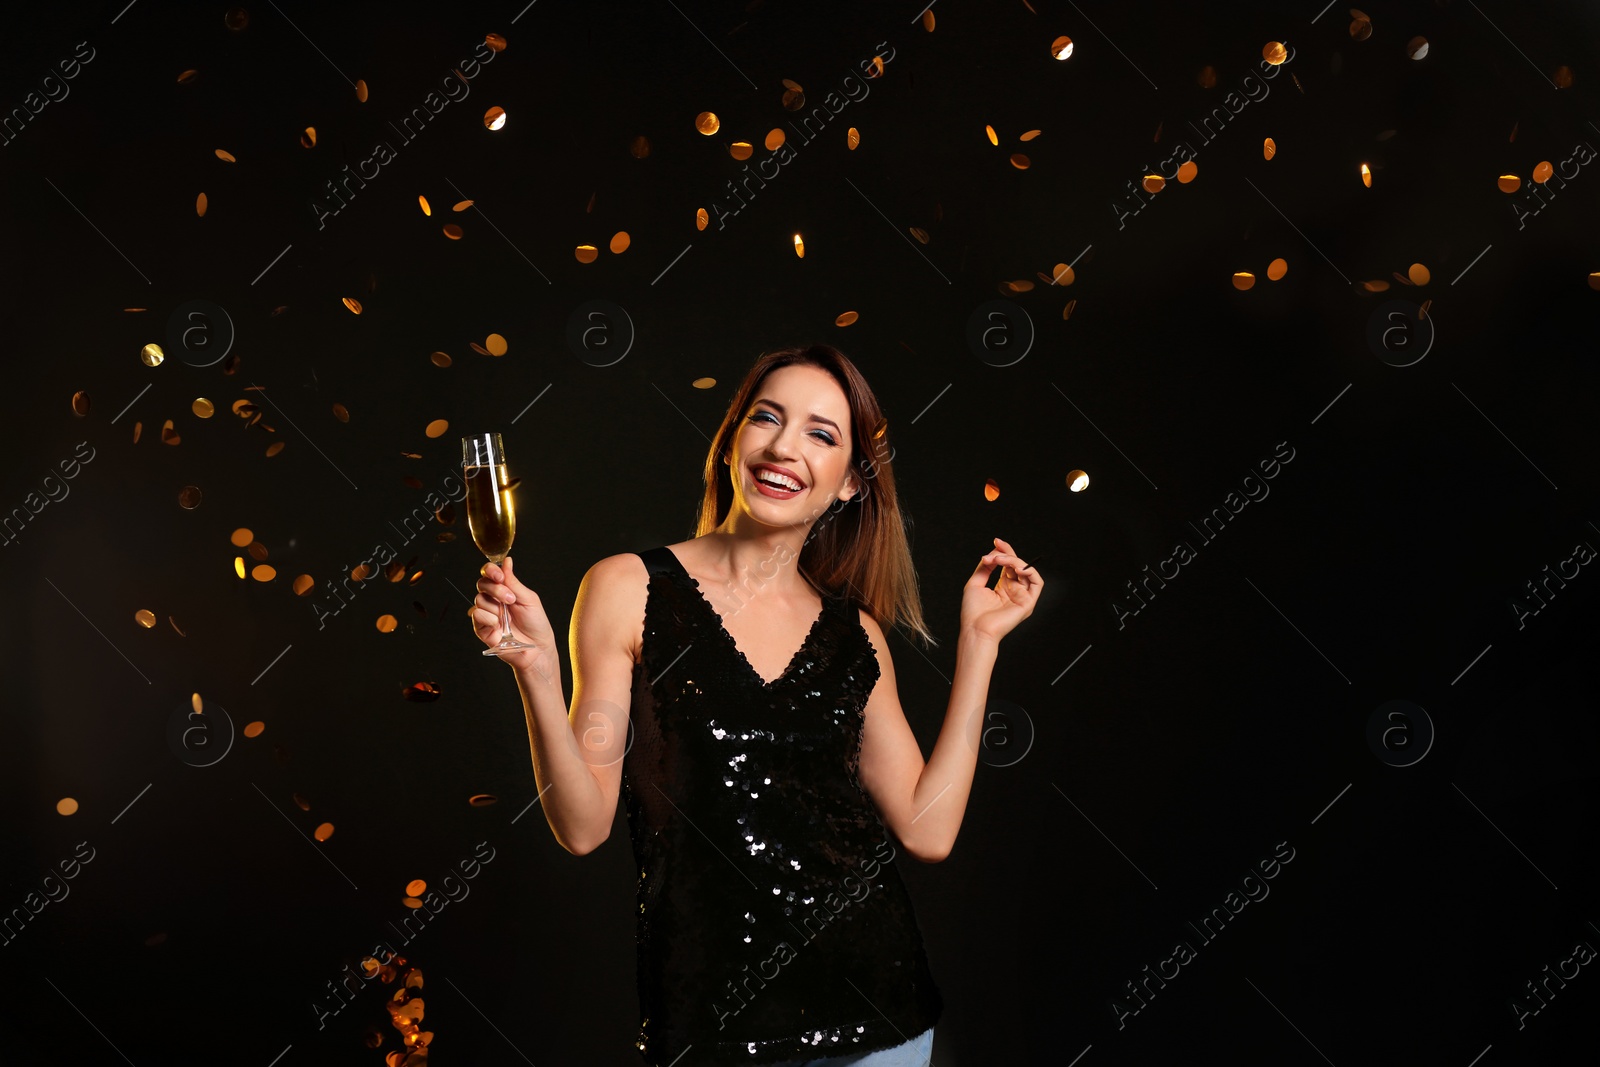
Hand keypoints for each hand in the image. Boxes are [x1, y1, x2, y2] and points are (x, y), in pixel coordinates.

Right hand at [473, 555, 558, 677]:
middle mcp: (494, 601)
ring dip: (496, 606)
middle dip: (496, 589)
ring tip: (508, 616)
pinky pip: (476, 615)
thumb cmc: (536, 624)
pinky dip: (488, 618)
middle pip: (482, 584)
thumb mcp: (529, 599)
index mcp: (505, 590)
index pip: (490, 574)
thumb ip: (514, 581)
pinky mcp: (482, 628)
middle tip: (510, 599)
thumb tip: (506, 561)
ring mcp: (487, 614)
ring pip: (479, 599)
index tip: (499, 575)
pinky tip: (499, 625)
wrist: (538, 648)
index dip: (491, 571)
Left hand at [959, 537, 1042, 643]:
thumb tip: (993, 552)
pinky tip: (1016, 568)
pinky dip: (1030, 572)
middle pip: (1018, 565)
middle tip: (997, 548)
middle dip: (1008, 553)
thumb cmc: (973, 612)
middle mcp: (1015, 591)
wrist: (976, 629)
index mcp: (1003, 587)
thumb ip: (985, 567)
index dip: (1004, 551)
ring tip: (1000, 559)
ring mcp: (1022, 596)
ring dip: (1014, 561)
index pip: (1008, 565)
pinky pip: (1037, 583)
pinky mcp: (1028, 603)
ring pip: (1026, 571)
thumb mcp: (976, 583)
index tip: (996, 541)